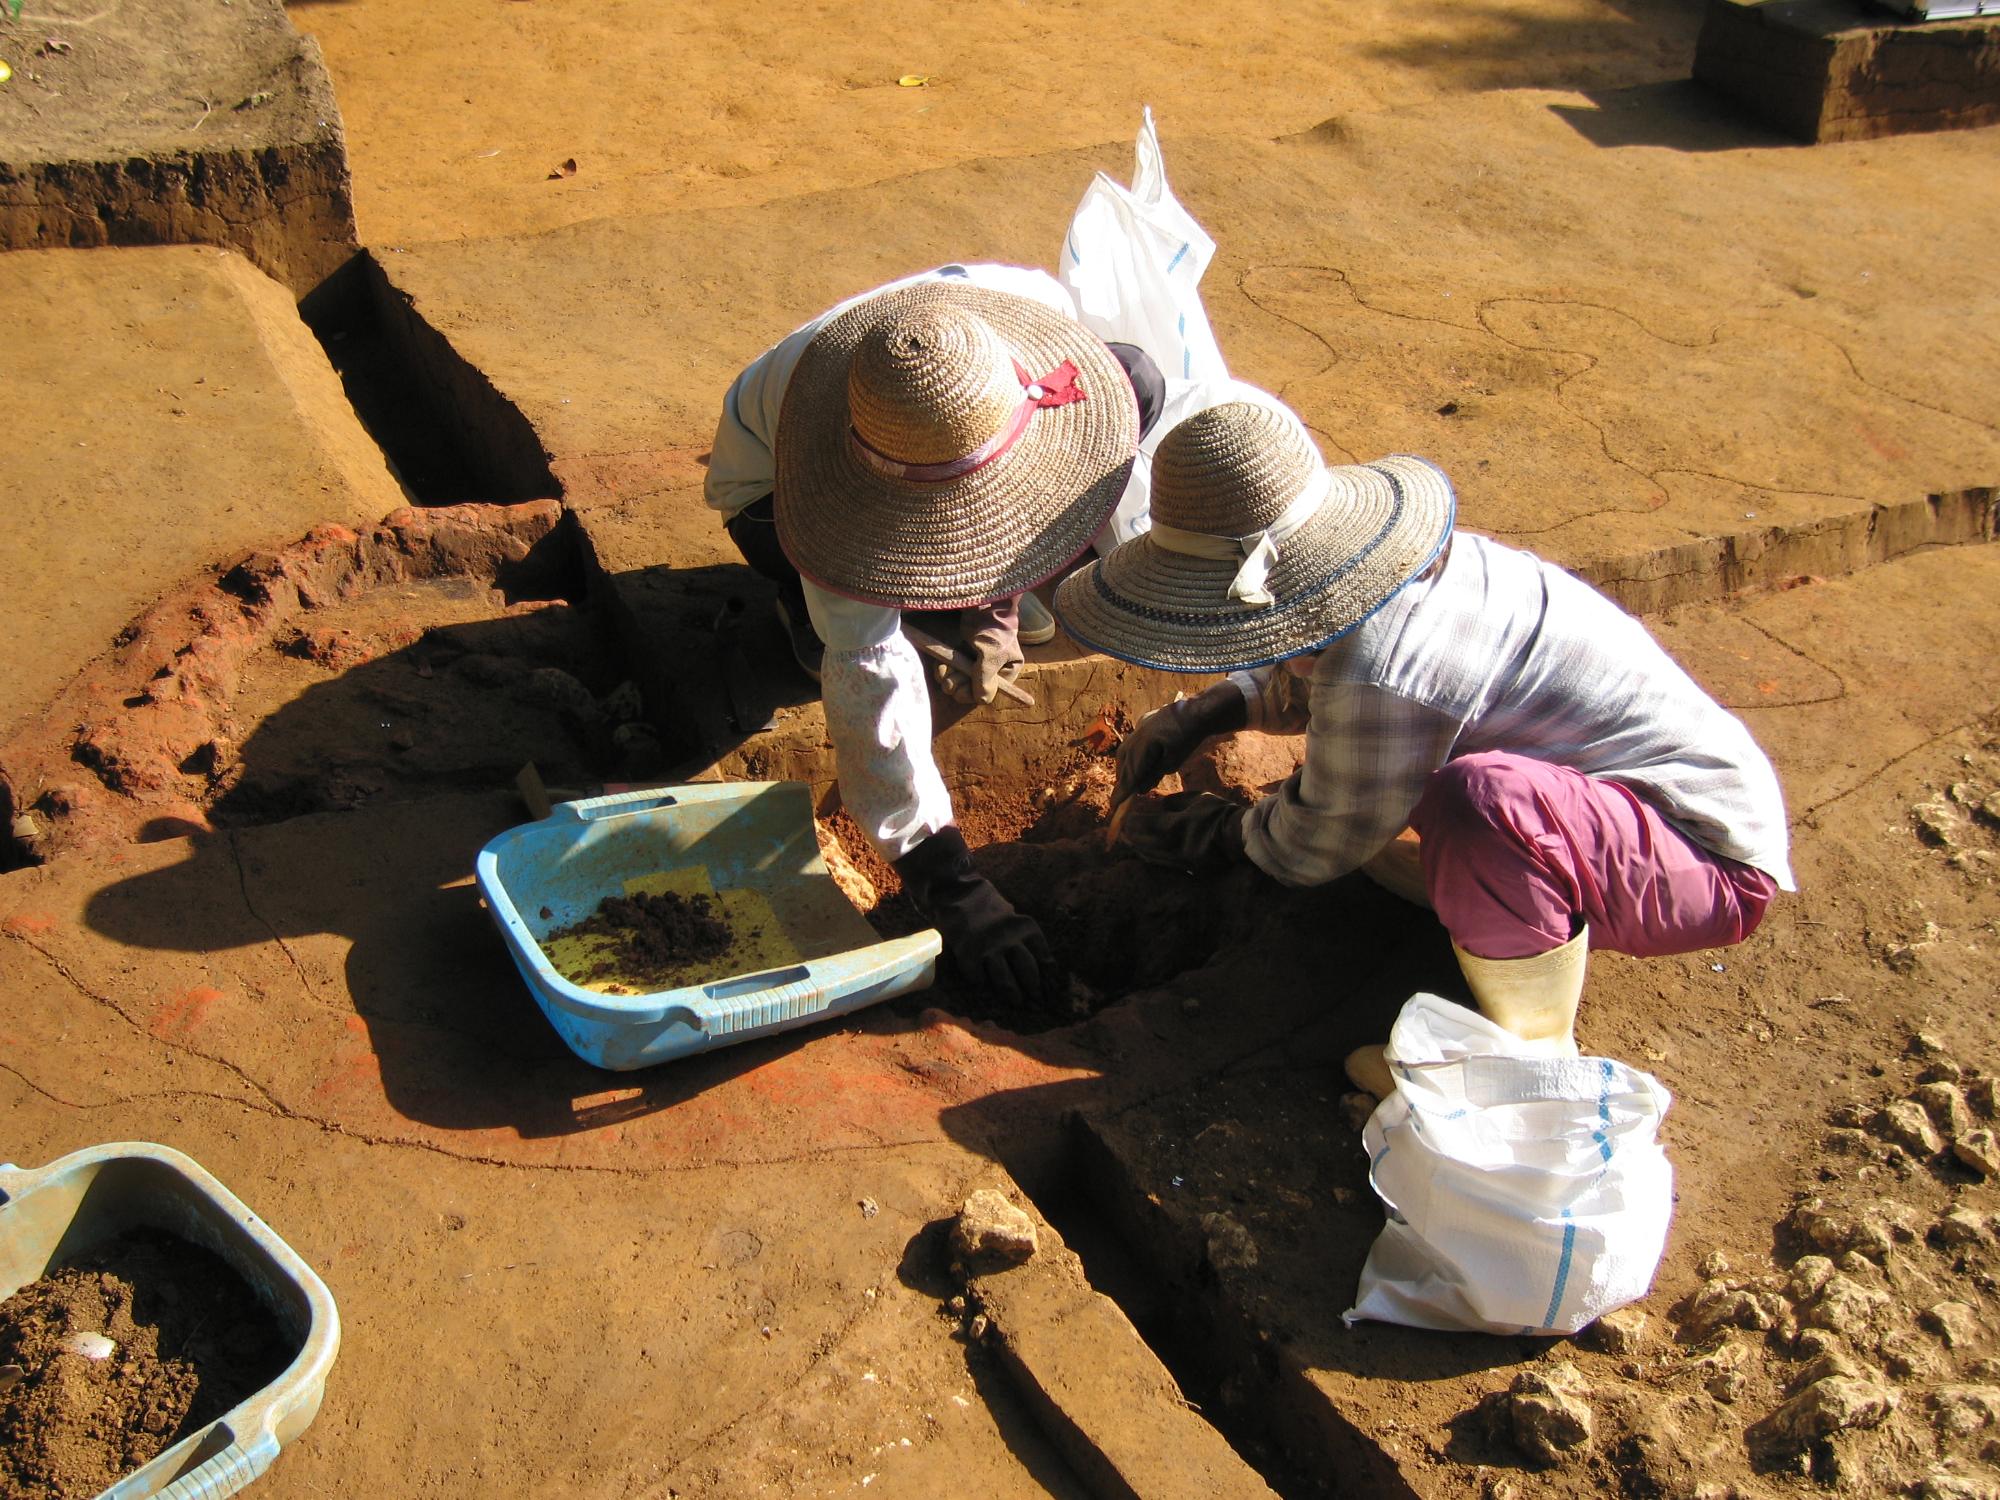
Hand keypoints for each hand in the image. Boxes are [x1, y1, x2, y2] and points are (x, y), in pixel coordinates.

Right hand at [895, 828, 1053, 1005]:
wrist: (958, 892)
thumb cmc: (990, 908)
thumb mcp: (1014, 919)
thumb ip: (1025, 939)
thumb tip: (1042, 966)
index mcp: (1026, 928)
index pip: (1044, 957)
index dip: (1048, 975)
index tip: (1050, 988)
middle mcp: (1011, 939)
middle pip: (1028, 971)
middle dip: (1033, 988)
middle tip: (1036, 1001)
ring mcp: (989, 948)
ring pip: (1005, 979)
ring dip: (1012, 994)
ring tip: (1017, 1003)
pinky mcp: (969, 954)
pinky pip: (978, 977)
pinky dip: (980, 982)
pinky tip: (982, 985)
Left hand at [941, 599, 1024, 705]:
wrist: (979, 600)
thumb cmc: (992, 627)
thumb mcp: (992, 655)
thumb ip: (986, 679)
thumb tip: (982, 701)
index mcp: (1006, 670)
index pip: (989, 693)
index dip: (973, 694)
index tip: (961, 690)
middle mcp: (990, 668)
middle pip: (971, 689)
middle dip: (958, 686)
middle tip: (950, 680)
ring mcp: (973, 661)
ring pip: (957, 681)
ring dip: (947, 678)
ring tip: (944, 669)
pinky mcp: (959, 653)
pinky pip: (949, 670)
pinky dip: (943, 669)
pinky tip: (941, 664)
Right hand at [1111, 683, 1249, 810]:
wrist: (1197, 712)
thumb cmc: (1188, 738)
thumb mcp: (1173, 762)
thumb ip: (1153, 775)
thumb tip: (1139, 789)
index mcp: (1143, 745)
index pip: (1130, 773)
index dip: (1122, 791)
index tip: (1114, 805)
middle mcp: (1136, 734)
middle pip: (1124, 761)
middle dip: (1122, 779)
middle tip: (1122, 796)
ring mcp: (1139, 727)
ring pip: (1126, 750)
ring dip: (1126, 767)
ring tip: (1130, 781)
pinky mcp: (1143, 722)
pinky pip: (1132, 742)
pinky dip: (1132, 755)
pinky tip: (1137, 762)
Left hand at [1111, 790, 1247, 872]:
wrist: (1241, 838)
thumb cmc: (1220, 814)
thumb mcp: (1197, 799)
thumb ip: (1173, 801)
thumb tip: (1156, 803)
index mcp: (1175, 826)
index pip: (1144, 825)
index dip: (1131, 821)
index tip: (1124, 817)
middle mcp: (1173, 846)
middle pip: (1143, 843)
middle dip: (1130, 836)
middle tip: (1121, 831)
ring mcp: (1180, 861)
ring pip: (1151, 856)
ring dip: (1138, 848)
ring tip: (1130, 841)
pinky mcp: (1187, 870)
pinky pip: (1162, 864)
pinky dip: (1151, 858)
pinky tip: (1146, 853)